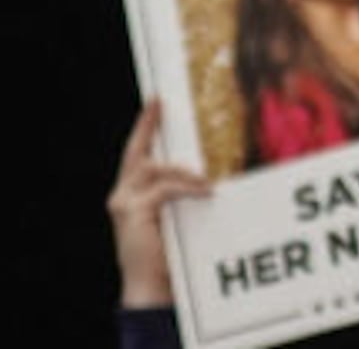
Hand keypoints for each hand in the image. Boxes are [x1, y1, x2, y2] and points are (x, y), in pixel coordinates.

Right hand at [107, 100, 211, 307]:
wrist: (150, 286)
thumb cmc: (166, 255)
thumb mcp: (173, 217)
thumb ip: (178, 195)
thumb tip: (206, 176)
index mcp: (131, 195)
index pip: (136, 155)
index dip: (144, 127)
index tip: (156, 102)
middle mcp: (122, 195)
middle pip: (137, 154)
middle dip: (147, 126)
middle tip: (160, 103)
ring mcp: (124, 203)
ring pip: (155, 170)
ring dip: (185, 173)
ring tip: (206, 185)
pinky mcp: (133, 212)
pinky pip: (166, 189)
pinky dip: (188, 188)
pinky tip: (205, 193)